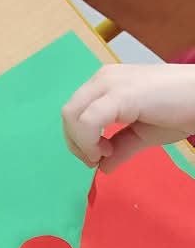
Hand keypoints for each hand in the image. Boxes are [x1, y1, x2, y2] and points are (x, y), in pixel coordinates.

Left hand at [62, 63, 194, 170]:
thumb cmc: (180, 111)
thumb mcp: (143, 134)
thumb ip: (120, 147)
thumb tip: (103, 168)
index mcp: (105, 84)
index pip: (74, 111)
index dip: (77, 138)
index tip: (98, 156)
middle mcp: (102, 79)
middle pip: (68, 113)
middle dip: (75, 142)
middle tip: (96, 158)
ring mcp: (109, 83)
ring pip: (72, 114)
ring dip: (81, 142)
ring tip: (104, 153)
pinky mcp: (120, 94)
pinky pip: (89, 120)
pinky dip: (89, 140)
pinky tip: (106, 150)